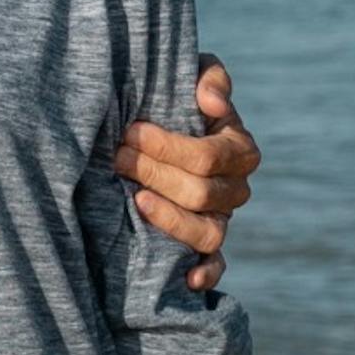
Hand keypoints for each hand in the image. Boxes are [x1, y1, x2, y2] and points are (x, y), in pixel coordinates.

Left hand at [115, 53, 258, 290]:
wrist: (148, 130)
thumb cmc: (171, 100)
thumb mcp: (190, 75)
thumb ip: (209, 76)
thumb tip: (211, 100)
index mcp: (238, 149)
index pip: (210, 155)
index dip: (169, 146)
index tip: (129, 131)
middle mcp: (234, 188)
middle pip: (201, 192)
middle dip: (155, 173)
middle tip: (116, 157)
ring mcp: (220, 218)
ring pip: (210, 231)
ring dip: (171, 219)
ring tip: (135, 201)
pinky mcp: (205, 246)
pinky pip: (216, 265)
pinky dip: (206, 274)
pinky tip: (187, 279)